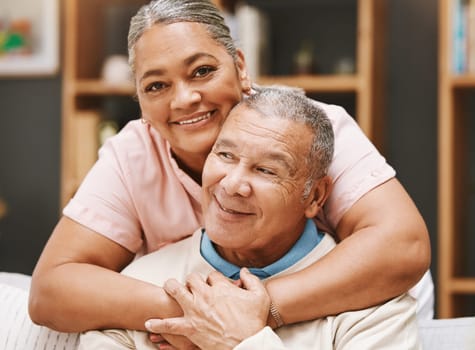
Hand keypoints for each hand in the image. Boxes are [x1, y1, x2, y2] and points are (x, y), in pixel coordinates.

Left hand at [145, 268, 270, 349]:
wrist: (247, 344)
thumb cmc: (254, 321)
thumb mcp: (260, 296)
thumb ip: (252, 280)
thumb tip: (243, 271)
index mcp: (220, 287)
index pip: (211, 275)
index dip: (213, 279)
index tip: (215, 284)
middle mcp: (204, 296)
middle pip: (191, 278)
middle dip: (192, 280)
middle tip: (193, 285)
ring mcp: (195, 311)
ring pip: (175, 291)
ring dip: (171, 287)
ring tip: (168, 287)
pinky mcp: (189, 328)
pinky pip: (169, 325)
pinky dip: (159, 324)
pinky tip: (150, 322)